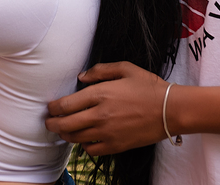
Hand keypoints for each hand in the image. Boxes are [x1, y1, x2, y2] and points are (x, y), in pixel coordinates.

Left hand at [45, 62, 168, 155]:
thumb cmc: (149, 87)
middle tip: (49, 123)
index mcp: (101, 94)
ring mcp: (108, 132)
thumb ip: (100, 71)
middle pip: (65, 124)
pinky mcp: (116, 146)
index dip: (53, 108)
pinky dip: (84, 147)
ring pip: (76, 138)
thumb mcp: (125, 68)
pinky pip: (92, 150)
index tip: (50, 107)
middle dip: (52, 124)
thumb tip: (80, 78)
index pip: (66, 104)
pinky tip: (85, 140)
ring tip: (63, 131)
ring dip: (66, 135)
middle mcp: (100, 115)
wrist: (171, 110)